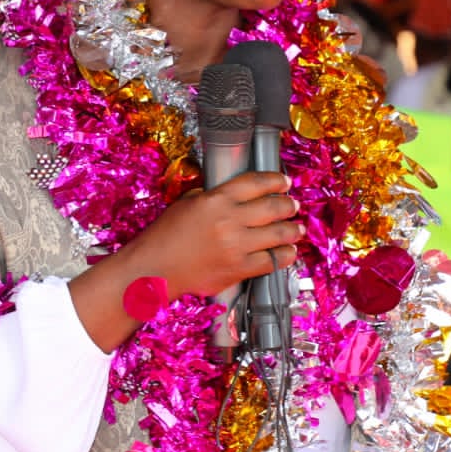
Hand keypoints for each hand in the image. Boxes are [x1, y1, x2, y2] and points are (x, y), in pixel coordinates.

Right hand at [109, 171, 301, 299]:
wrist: (154, 270)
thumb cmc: (164, 238)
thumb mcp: (185, 204)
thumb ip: (210, 196)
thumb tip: (231, 195)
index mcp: (216, 200)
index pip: (256, 182)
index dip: (275, 180)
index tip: (283, 182)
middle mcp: (230, 220)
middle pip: (273, 207)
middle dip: (288, 205)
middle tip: (292, 205)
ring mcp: (236, 245)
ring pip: (278, 234)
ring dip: (292, 230)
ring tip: (296, 229)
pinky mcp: (238, 269)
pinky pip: (271, 261)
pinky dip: (284, 256)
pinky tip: (287, 253)